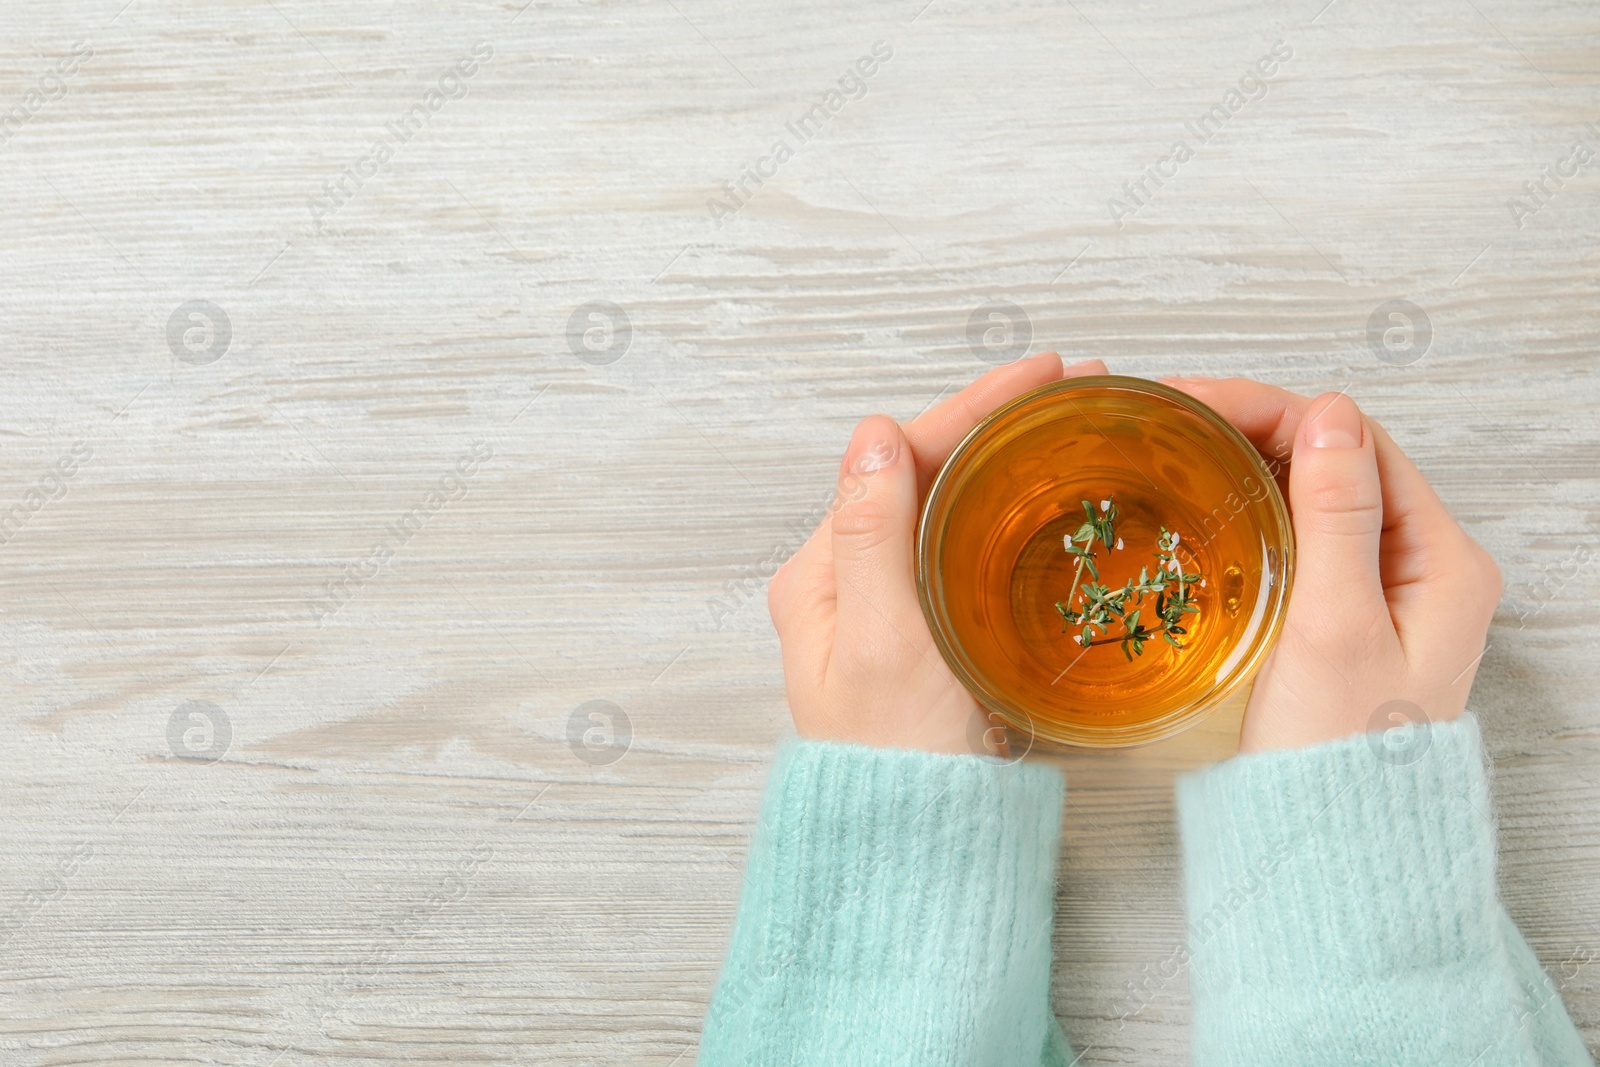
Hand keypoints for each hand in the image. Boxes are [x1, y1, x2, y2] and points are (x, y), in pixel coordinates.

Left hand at [769, 354, 1109, 755]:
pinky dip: (1001, 509)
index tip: (1041, 374)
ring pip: (943, 505)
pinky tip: (1041, 497)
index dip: (971, 407)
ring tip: (1066, 424)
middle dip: (993, 421)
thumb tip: (872, 433)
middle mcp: (845, 584)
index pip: (894, 459)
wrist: (917, 852)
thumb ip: (873, 538)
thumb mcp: (885, 644)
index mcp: (821, 575)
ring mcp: (885, 609)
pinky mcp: (923, 635)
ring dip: (1000, 457)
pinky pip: (959, 548)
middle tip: (1073, 388)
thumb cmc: (900, 763)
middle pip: (920, 472)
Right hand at [1161, 377, 1501, 753]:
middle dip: (1259, 427)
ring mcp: (1387, 591)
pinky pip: (1306, 536)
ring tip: (1180, 443)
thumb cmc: (1336, 751)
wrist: (1330, 845)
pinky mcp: (1347, 616)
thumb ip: (1336, 515)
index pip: (1359, 444)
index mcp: (1446, 560)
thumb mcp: (1334, 625)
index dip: (1277, 410)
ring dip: (1255, 462)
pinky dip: (1258, 507)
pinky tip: (1210, 500)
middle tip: (1172, 417)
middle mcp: (1426, 567)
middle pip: (1341, 461)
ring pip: (1319, 495)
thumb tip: (1328, 411)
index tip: (1195, 402)